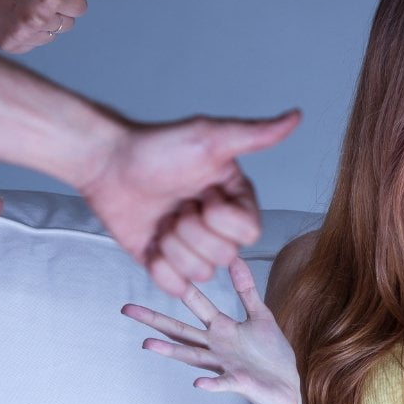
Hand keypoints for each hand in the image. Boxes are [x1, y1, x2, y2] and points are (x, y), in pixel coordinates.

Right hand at [0, 0, 87, 52]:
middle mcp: (37, 19)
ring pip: (52, 35)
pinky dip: (28, 33)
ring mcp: (22, 34)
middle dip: (57, 10)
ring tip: (22, 4)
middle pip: (68, 24)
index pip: (80, 7)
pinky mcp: (10, 44)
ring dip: (43, 23)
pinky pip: (34, 43)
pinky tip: (13, 16)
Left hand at [80, 110, 300, 296]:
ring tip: (162, 219)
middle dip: (191, 231)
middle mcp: (219, 227)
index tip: (201, 191)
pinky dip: (160, 268)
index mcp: (237, 201)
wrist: (107, 165)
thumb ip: (256, 134)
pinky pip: (175, 288)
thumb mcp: (210, 138)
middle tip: (176, 204)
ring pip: (201, 274)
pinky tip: (151, 242)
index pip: (249, 233)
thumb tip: (296, 115)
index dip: (220, 218)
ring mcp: (192, 248)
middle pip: (224, 256)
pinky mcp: (166, 265)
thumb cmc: (158, 148)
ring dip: (173, 246)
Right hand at [122, 258, 301, 403]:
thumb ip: (246, 290)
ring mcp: (225, 365)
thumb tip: (236, 258)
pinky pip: (223, 382)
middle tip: (128, 309)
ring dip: (170, 351)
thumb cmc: (270, 353)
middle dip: (155, 320)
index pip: (196, 306)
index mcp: (222, 329)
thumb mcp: (260, 315)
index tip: (159, 275)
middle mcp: (217, 347)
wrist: (286, 385)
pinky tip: (199, 381)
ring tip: (147, 344)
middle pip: (181, 331)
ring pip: (193, 357)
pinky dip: (211, 383)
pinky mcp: (239, 382)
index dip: (180, 290)